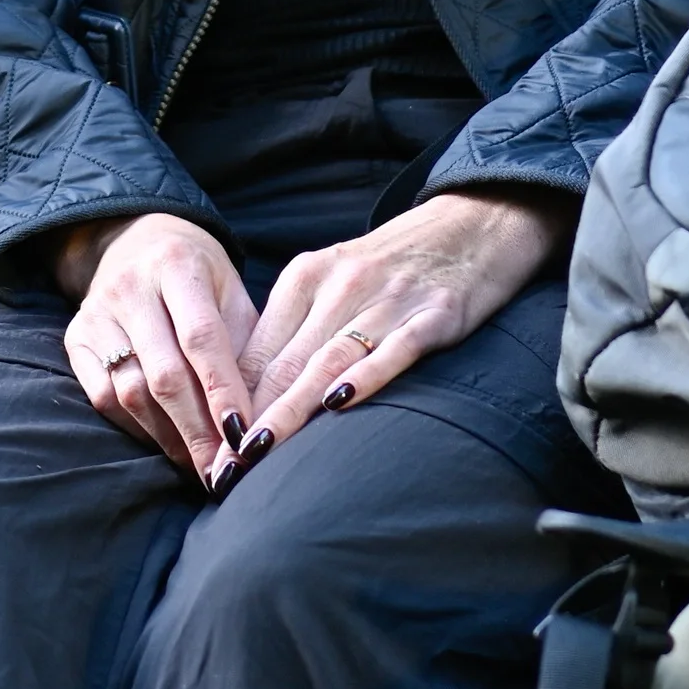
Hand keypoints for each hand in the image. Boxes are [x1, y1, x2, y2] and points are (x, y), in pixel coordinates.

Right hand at [60, 212, 257, 481]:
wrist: (136, 242)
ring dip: (168, 436)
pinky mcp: (75, 337)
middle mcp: (130, 286)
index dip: (223, 390)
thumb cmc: (200, 277)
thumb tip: (262, 414)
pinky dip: (136, 427)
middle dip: (198, 429)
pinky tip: (164, 442)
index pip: (202, 337)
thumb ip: (246, 345)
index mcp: (178, 264)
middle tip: (223, 469)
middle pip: (164, 373)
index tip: (244, 434)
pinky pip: (102, 396)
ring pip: (130, 391)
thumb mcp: (231, 292)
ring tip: (200, 463)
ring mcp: (96, 312)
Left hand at [226, 192, 563, 475]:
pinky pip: (395, 350)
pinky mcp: (435, 314)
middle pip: (285, 362)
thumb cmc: (397, 264)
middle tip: (224, 469)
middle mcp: (339, 285)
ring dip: (291, 410)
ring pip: (328, 361)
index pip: (257, 351)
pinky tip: (340, 404)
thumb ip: (297, 330)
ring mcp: (388, 299)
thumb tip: (252, 397)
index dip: (231, 403)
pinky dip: (366, 377)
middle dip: (251, 419)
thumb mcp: (336, 282)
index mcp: (306, 276)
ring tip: (261, 452)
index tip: (211, 450)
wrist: (477, 219)